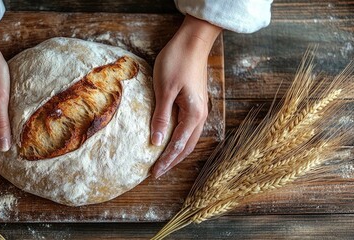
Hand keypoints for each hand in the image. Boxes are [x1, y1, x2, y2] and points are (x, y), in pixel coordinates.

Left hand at [151, 16, 221, 177]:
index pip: (177, 145)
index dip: (165, 160)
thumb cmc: (177, 62)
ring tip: (163, 161)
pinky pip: (189, 128)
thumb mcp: (164, 90)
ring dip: (176, 151)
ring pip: (189, 138)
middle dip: (172, 160)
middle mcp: (200, 115)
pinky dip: (180, 139)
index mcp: (193, 115)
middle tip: (156, 172)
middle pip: (187, 146)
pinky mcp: (196, 102)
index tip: (153, 173)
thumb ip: (161, 117)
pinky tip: (171, 140)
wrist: (193, 41)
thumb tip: (156, 142)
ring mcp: (200, 109)